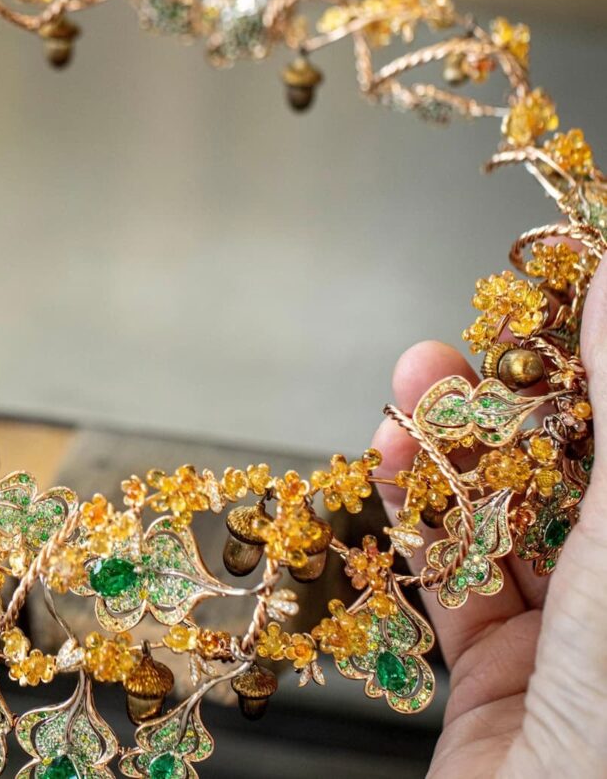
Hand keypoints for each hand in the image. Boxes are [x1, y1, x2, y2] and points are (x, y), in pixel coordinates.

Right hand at [372, 263, 606, 776]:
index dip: (589, 367)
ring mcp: (568, 644)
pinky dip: (414, 515)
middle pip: (569, 474)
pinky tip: (388, 459)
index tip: (546, 301)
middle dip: (510, 401)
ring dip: (449, 450)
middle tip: (469, 335)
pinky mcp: (495, 674)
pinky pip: (451, 576)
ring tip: (409, 379)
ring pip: (504, 520)